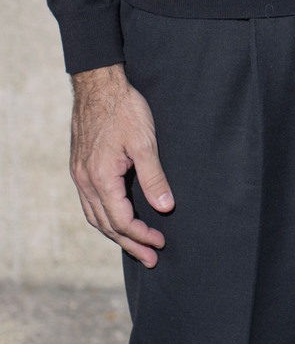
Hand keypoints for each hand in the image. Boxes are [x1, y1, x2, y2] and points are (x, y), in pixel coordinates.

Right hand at [70, 63, 173, 266]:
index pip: (121, 220)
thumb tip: (165, 207)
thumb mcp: (144, 142)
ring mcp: (80, 175)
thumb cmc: (124, 110)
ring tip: (136, 246)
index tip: (161, 242)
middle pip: (106, 225)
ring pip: (95, 216)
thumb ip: (154, 176)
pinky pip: (90, 203)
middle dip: (130, 243)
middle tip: (151, 259)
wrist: (99, 84)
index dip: (141, 235)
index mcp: (101, 178)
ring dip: (116, 234)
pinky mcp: (80, 167)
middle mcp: (85, 181)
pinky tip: (117, 219)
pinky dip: (105, 217)